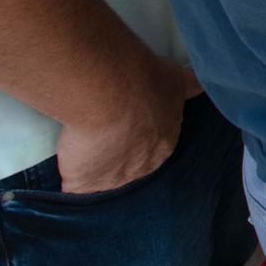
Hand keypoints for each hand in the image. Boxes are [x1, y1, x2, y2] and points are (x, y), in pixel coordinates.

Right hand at [52, 54, 197, 193]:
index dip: (139, 135)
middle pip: (132, 166)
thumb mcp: (175, 78)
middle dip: (119, 155)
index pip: (155, 145)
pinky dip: (69, 179)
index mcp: (166, 142)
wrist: (109, 92)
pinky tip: (64, 168)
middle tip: (103, 135)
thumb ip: (188, 85)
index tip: (126, 123)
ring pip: (104, 180)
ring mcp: (114, 179)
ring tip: (81, 152)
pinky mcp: (84, 183)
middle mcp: (145, 166)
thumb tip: (200, 84)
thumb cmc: (145, 80)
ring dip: (95, 168)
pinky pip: (75, 187)